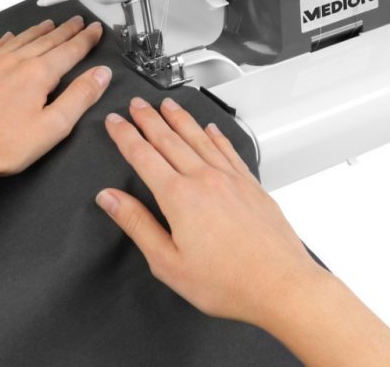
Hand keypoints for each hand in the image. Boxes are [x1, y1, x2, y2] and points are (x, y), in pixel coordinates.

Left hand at [0, 16, 110, 185]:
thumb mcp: (52, 127)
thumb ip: (79, 97)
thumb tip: (101, 74)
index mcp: (37, 74)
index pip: (70, 50)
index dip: (86, 39)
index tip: (95, 30)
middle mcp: (14, 62)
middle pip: (47, 40)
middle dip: (66, 31)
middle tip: (78, 22)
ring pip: (21, 39)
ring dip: (39, 31)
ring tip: (50, 24)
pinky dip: (8, 39)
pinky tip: (9, 38)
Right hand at [96, 97, 321, 326]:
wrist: (280, 286)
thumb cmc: (228, 282)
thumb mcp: (167, 262)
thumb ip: (137, 224)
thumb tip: (109, 199)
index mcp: (179, 197)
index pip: (143, 155)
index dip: (125, 135)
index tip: (115, 122)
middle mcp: (205, 179)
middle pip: (169, 139)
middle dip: (149, 119)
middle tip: (136, 104)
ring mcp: (231, 179)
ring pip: (199, 137)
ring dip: (179, 118)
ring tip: (167, 105)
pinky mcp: (251, 185)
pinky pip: (228, 149)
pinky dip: (215, 135)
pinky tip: (210, 128)